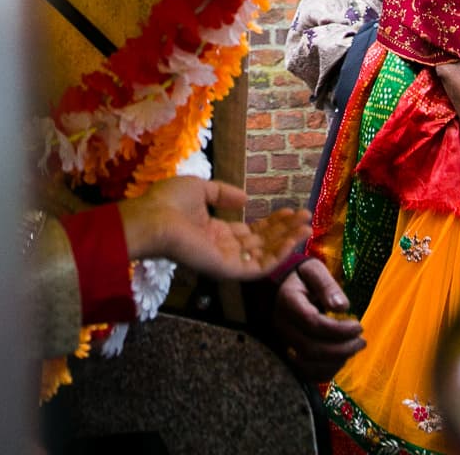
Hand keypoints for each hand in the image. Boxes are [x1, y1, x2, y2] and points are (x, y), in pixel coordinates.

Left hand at [117, 177, 309, 280]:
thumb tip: (247, 199)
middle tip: (306, 216)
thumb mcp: (200, 188)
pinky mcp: (227, 270)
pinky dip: (277, 256)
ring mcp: (225, 261)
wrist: (153, 219)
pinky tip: (293, 240)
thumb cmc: (169, 202)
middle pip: (261, 242)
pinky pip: (258, 267)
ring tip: (306, 227)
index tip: (291, 210)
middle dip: (285, 230)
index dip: (272, 222)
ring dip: (287, 242)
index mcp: (214, 231)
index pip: (250, 231)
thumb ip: (223, 193)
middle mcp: (222, 248)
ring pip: (264, 255)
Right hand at [272, 258, 364, 381]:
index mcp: (288, 301)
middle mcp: (282, 326)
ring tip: (354, 348)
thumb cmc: (302, 277)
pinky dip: (327, 371)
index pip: (313, 323)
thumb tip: (342, 307)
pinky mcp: (289, 354)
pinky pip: (306, 373)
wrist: (281, 286)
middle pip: (311, 349)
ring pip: (307, 365)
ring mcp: (283, 342)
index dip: (339, 330)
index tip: (359, 326)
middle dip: (341, 349)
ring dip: (335, 362)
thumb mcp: (314, 270)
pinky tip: (342, 358)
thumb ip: (327, 286)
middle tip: (362, 341)